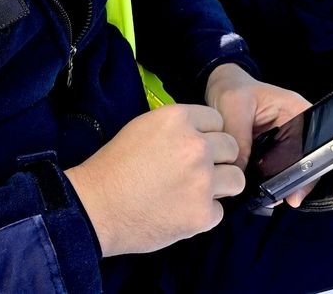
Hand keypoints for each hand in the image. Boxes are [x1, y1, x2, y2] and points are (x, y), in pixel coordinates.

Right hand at [63, 104, 240, 255]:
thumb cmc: (113, 166)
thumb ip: (177, 129)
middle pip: (231, 148)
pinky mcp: (203, 213)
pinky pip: (219, 211)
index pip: (217, 120)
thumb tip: (202, 137)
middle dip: (218, 159)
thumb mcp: (143, 128)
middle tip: (195, 172)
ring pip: (236, 179)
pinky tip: (180, 212)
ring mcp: (202, 180)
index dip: (207, 134)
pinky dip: (204, 214)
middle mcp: (195, 145)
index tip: (194, 147)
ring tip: (195, 192)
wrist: (96, 206)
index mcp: (178, 119)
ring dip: (220, 186)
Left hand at [204, 63, 311, 206]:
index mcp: (297, 111)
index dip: (308, 169)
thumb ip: (239, 138)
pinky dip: (267, 181)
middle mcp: (296, 128)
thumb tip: (241, 173)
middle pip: (303, 161)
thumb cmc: (231, 89)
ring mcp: (284, 141)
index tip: (295, 190)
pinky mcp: (270, 151)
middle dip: (292, 182)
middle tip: (277, 199)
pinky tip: (258, 192)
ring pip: (288, 168)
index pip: (312, 144)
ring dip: (279, 184)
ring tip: (268, 199)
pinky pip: (273, 169)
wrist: (219, 87)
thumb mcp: (233, 106)